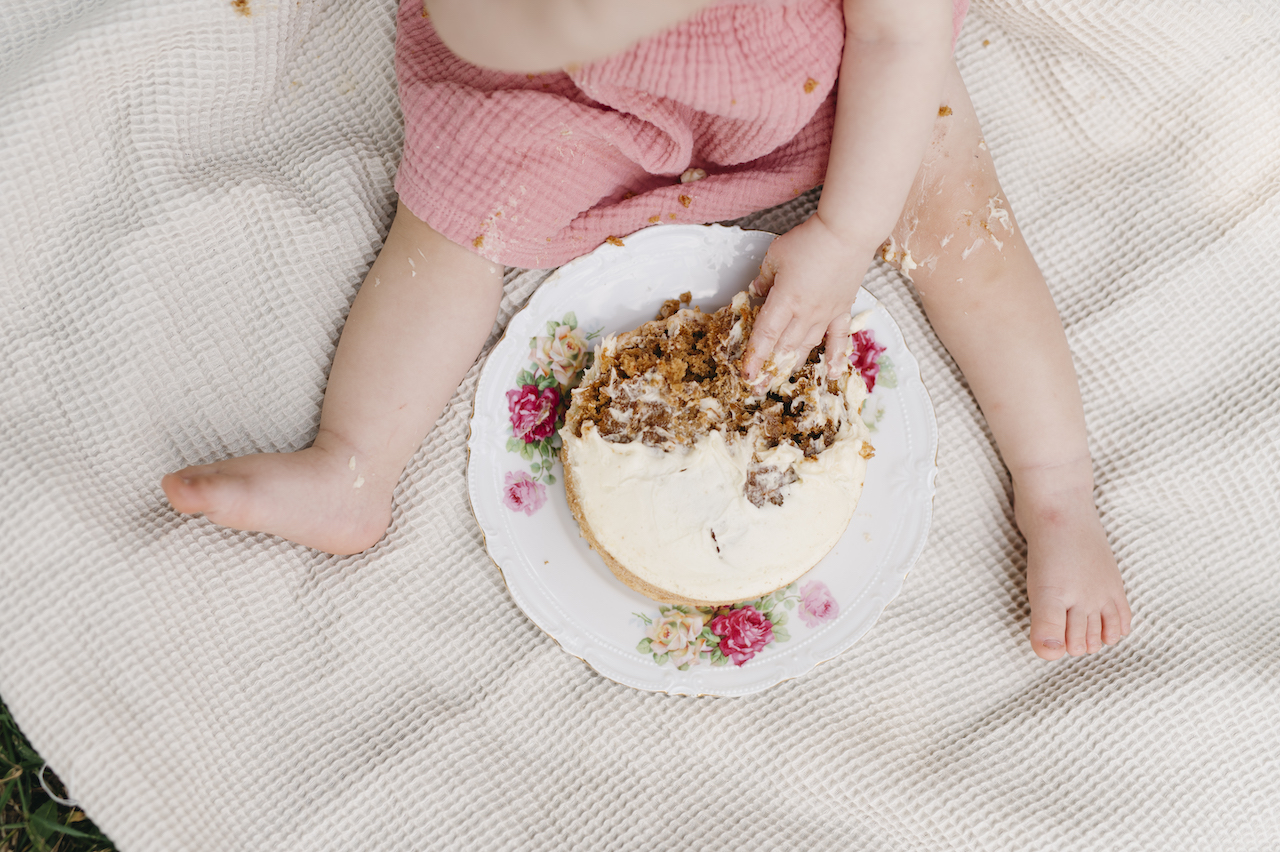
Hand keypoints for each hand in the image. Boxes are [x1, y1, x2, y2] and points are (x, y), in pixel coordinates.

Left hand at [742, 214, 873, 378]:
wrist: (847, 233)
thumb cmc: (810, 240)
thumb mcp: (775, 256)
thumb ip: (763, 279)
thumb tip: (755, 292)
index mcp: (785, 301)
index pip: (765, 336)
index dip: (754, 358)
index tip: (746, 375)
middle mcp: (805, 314)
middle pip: (784, 348)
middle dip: (770, 369)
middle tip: (759, 386)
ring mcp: (826, 315)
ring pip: (807, 347)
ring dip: (793, 365)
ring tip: (781, 379)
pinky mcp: (842, 310)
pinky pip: (839, 340)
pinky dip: (836, 358)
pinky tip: (832, 374)